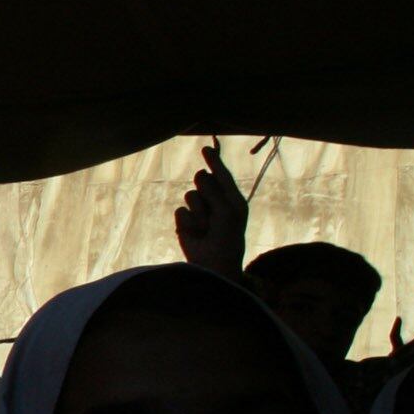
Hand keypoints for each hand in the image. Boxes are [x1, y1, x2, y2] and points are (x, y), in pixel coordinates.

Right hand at [173, 140, 248, 277]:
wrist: (214, 265)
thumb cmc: (227, 238)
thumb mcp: (226, 210)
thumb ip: (214, 189)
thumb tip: (200, 172)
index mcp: (232, 199)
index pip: (222, 175)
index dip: (215, 161)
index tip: (206, 148)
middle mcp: (216, 202)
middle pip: (203, 181)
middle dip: (206, 192)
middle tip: (213, 211)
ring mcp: (200, 211)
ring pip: (191, 195)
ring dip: (198, 210)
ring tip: (206, 227)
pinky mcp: (186, 222)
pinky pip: (181, 210)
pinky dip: (188, 221)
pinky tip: (196, 233)